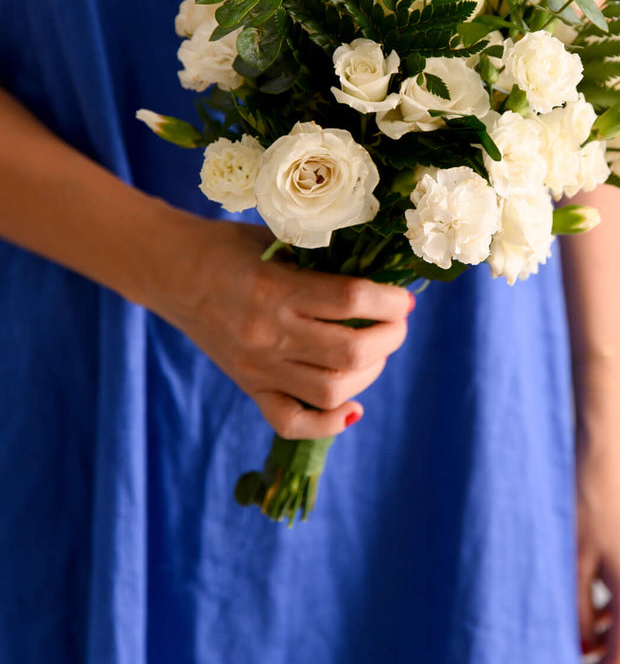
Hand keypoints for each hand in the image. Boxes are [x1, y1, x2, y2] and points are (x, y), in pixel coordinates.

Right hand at [146, 214, 412, 438]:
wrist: (170, 273)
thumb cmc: (228, 247)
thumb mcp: (276, 240)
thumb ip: (321, 260)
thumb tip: (378, 276)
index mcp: (276, 289)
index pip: (351, 301)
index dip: (390, 300)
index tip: (404, 297)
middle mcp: (269, 334)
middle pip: (351, 351)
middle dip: (390, 337)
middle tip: (397, 322)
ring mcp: (259, 367)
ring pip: (331, 390)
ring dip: (370, 373)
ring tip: (377, 351)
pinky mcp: (249, 387)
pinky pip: (291, 422)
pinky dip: (329, 423)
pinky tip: (351, 406)